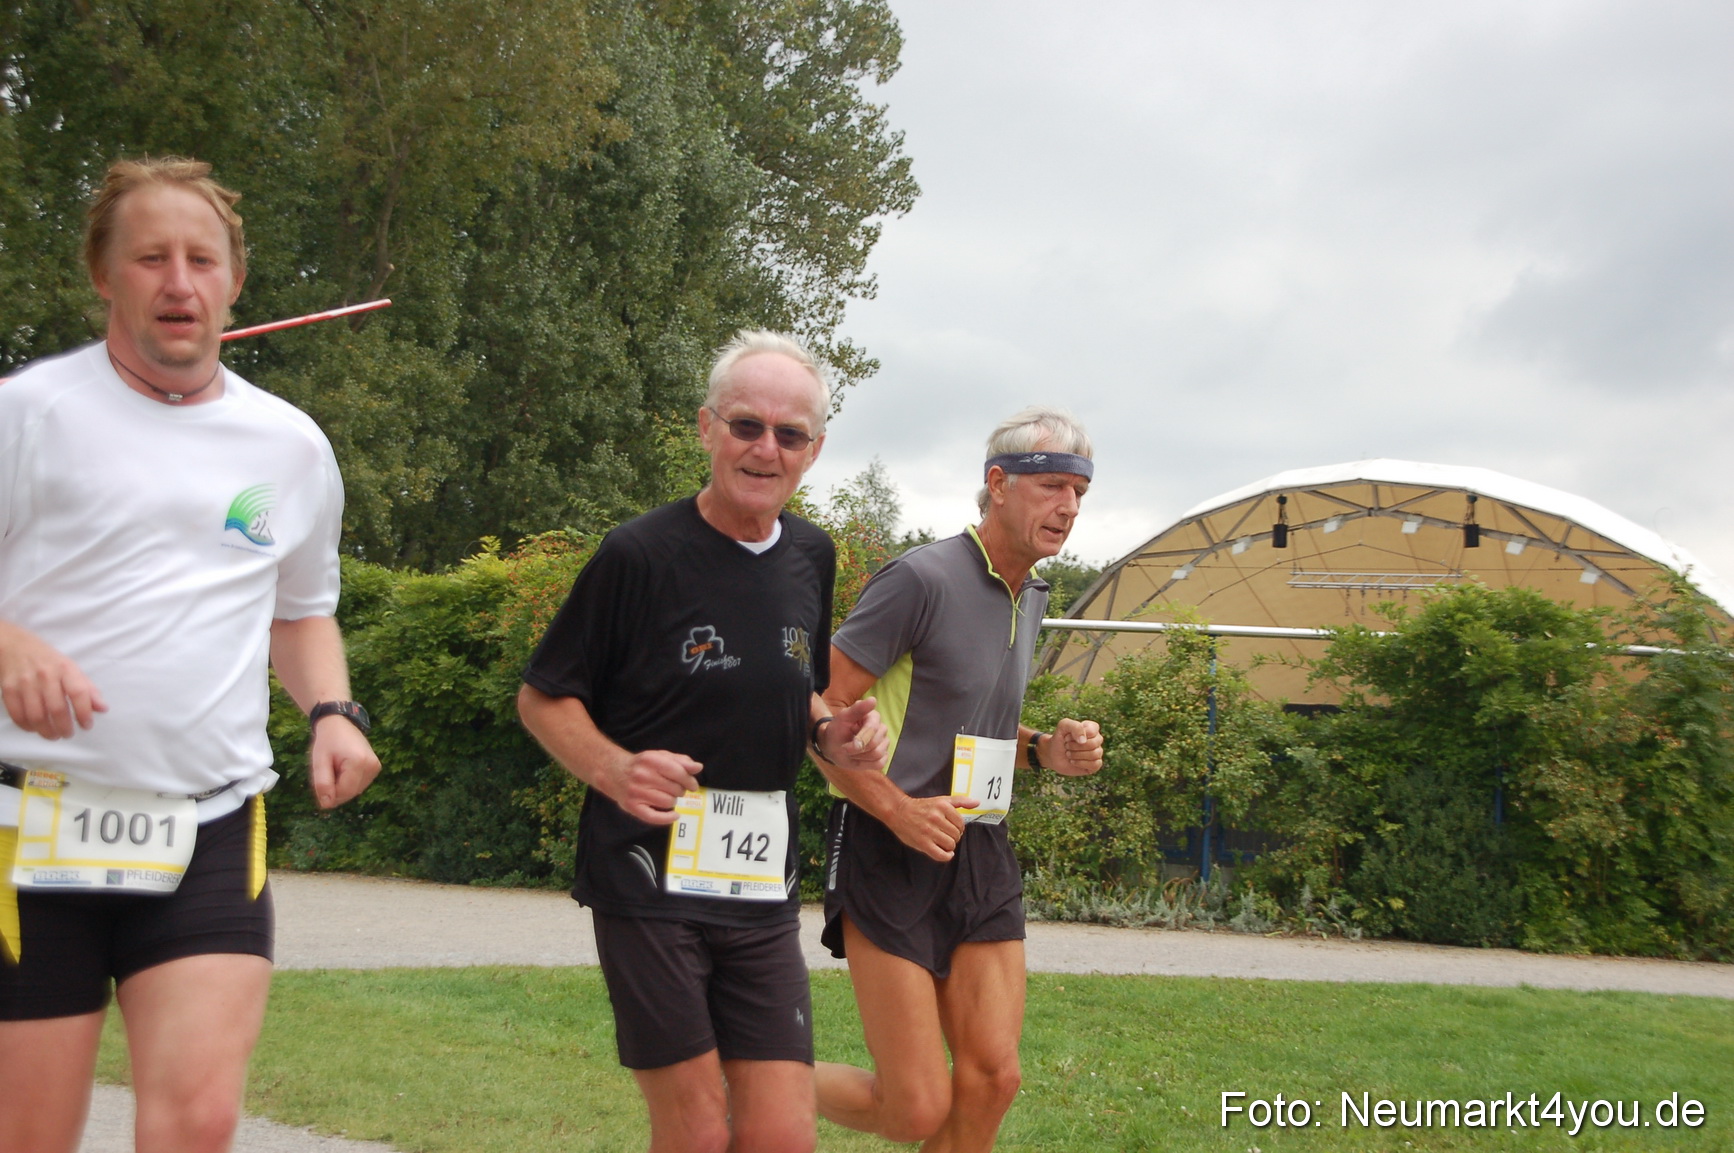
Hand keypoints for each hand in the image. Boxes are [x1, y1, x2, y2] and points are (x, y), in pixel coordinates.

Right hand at [0, 621, 106, 739]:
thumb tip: (102, 708)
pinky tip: (35, 728)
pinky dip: (27, 726)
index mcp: (65, 668)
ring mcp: (25, 682)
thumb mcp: (71, 668)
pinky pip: (18, 714)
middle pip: (57, 708)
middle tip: (68, 734)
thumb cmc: (48, 660)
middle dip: (65, 727)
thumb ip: (88, 689)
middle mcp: (45, 675)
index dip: (84, 713)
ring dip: (46, 731)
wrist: (15, 645)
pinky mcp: (8, 689)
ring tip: (54, 735)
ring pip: (36, 715)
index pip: (79, 693)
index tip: (87, 725)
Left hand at [308, 714, 381, 808]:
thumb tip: (327, 805)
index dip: (330, 794)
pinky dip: (348, 782)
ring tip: (335, 768)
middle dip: (335, 789)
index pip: (345, 792)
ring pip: (355, 791)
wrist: (339, 723)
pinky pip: (359, 785)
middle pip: (351, 793)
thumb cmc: (327, 741)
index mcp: (359, 763)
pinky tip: (342, 769)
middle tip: (327, 771)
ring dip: (341, 786)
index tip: (319, 783)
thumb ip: (322, 783)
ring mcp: (376, 768)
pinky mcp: (375, 768)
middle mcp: (372, 766)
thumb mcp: (319, 761)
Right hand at [605, 749, 701, 825]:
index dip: (690, 780)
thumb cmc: (641, 765)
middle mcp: (642, 776)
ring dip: (673, 801)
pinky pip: (654, 817)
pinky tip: (674, 815)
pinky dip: (667, 818)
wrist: (612, 772)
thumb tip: (698, 767)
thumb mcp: (659, 756)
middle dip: (681, 790)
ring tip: (668, 796)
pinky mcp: (632, 806)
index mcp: (651, 760)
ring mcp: (636, 792)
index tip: (692, 785)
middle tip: (677, 789)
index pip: (678, 772)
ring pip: (668, 802)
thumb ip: (680, 761)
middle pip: (675, 789)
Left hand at [822, 696, 887, 771]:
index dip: (859, 740)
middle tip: (846, 748)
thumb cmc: (837, 731)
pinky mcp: (883, 755)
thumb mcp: (842, 718)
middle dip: (857, 750)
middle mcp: (881, 728)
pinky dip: (866, 763)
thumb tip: (873, 700)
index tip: (845, 746)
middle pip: (875, 745)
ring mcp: (884, 742)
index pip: (872, 730)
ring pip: (878, 754)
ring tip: (851, 752)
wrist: (834, 746)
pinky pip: (879, 763)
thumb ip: (857, 709)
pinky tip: (859, 758)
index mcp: (873, 716)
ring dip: (860, 757)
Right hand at [889, 793, 976, 862]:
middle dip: (954, 836)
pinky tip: (946, 853)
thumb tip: (976, 803)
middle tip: (947, 834)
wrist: (899, 811)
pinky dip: (946, 856)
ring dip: (949, 845)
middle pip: (956, 835)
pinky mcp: (922, 843)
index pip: (961, 823)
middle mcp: (936, 818)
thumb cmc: (921, 807)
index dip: (959, 827)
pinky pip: (941, 855)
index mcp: (942, 806)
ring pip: (950, 844)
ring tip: (943, 841)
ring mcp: (929, 831)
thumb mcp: (941, 800)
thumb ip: (960, 801)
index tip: (953, 828)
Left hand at [1045, 718, 1103, 775]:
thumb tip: (1084, 741)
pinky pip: (1095, 765)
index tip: (1067, 736)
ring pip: (1095, 754)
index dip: (1077, 734)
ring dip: (1076, 754)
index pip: (1093, 730)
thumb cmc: (1060, 739)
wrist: (1053, 754)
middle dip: (1075, 746)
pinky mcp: (1095, 765)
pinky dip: (1081, 763)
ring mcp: (1097, 753)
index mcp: (1092, 728)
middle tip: (1066, 746)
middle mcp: (1097, 740)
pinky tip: (1072, 761)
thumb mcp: (1063, 726)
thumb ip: (1075, 726)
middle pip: (1094, 743)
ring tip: (1068, 753)